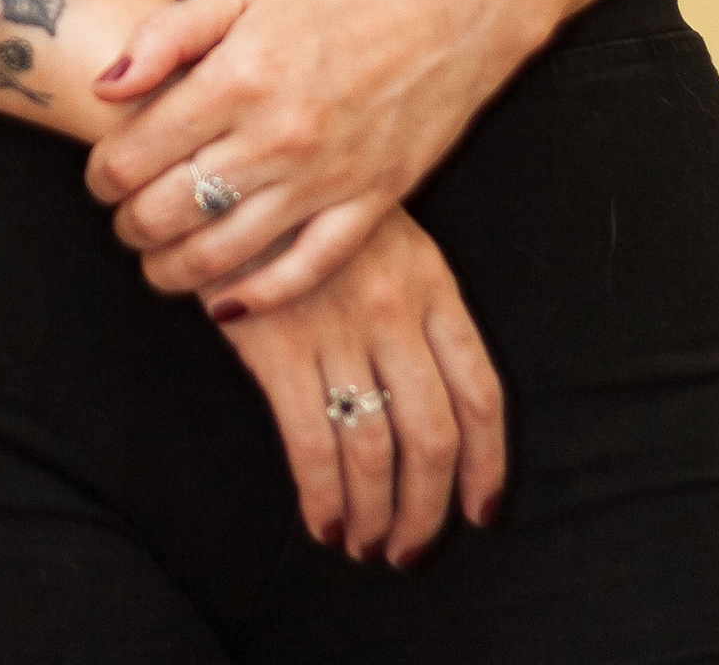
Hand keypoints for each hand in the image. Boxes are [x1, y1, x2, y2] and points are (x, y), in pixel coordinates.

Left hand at [83, 0, 525, 308]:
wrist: (442, 15)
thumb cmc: (336, 0)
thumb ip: (165, 37)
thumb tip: (105, 88)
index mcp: (238, 76)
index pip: (138, 152)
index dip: (102, 176)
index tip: (101, 178)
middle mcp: (277, 134)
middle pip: (170, 210)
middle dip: (129, 226)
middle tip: (124, 222)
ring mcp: (325, 177)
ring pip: (225, 253)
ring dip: (173, 271)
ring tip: (157, 264)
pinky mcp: (370, 206)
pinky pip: (305, 272)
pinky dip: (258, 298)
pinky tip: (226, 304)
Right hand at [212, 205, 505, 564]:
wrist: (231, 170)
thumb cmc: (309, 206)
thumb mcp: (385, 233)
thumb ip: (415, 301)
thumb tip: (438, 400)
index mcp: (431, 282)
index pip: (480, 391)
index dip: (487, 464)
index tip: (481, 509)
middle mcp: (393, 310)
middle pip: (433, 435)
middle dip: (426, 508)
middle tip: (409, 548)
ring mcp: (337, 328)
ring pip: (375, 448)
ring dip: (375, 513)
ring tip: (365, 544)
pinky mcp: (278, 345)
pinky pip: (313, 442)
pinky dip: (323, 495)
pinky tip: (322, 522)